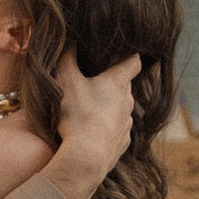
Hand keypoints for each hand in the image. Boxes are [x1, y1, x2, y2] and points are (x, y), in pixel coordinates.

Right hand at [49, 53, 139, 198]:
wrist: (86, 158)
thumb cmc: (77, 115)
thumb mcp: (66, 81)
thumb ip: (67, 57)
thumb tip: (70, 40)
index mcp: (117, 83)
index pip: (133, 62)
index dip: (130, 55)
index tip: (125, 52)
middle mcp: (127, 102)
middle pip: (124, 86)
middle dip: (113, 81)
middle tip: (95, 79)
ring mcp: (126, 125)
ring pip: (121, 109)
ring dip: (110, 106)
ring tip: (91, 108)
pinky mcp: (121, 144)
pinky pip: (117, 131)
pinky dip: (108, 128)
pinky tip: (93, 131)